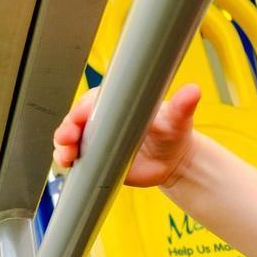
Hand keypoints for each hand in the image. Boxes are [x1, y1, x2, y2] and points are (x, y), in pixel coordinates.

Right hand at [52, 84, 202, 187]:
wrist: (173, 162)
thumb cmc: (173, 134)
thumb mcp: (177, 120)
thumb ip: (182, 106)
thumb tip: (193, 91)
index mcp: (116, 103)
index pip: (93, 101)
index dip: (83, 108)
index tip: (79, 116)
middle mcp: (102, 119)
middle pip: (75, 119)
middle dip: (67, 128)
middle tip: (69, 137)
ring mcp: (95, 139)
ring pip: (70, 139)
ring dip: (63, 146)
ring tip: (66, 155)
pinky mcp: (94, 158)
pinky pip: (74, 157)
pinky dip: (66, 160)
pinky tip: (66, 164)